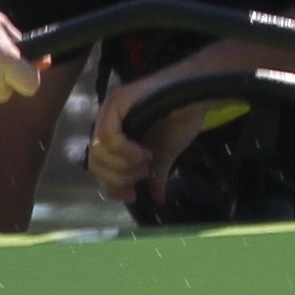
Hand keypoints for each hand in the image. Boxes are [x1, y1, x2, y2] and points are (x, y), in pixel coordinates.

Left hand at [84, 52, 209, 205]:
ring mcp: (110, 109)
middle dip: (120, 176)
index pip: (98, 166)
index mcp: (113, 133)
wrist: (198, 96)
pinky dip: (125, 150)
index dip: (112, 185)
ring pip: (100, 150)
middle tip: (144, 173)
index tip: (132, 195)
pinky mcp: (118, 101)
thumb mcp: (165, 154)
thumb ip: (155, 175)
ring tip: (146, 161)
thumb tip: (157, 199)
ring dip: (124, 164)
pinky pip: (109, 135)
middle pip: (96, 162)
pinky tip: (143, 152)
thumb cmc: (181, 119)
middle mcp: (106, 120)